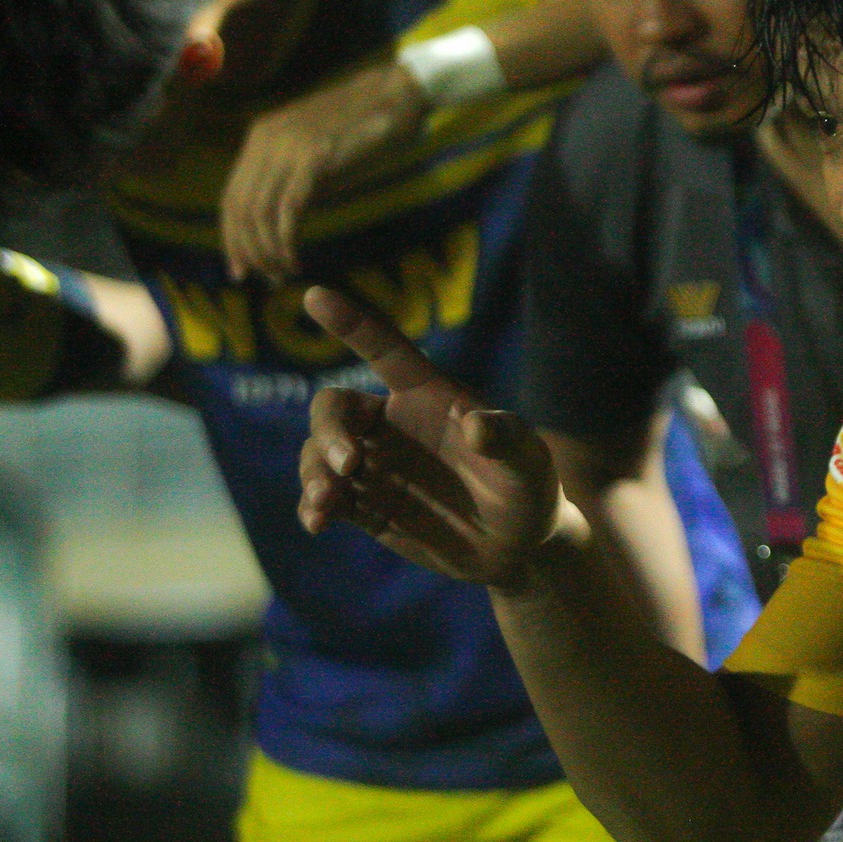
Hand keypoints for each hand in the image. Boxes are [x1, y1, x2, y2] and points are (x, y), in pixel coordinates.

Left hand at [221, 62, 425, 281]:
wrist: (395, 93)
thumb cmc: (364, 125)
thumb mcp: (318, 151)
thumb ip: (296, 179)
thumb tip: (285, 222)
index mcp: (260, 138)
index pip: (231, 197)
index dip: (232, 236)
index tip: (240, 268)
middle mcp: (264, 141)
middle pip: (238, 208)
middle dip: (246, 250)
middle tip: (261, 279)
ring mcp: (287, 147)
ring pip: (259, 212)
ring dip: (266, 250)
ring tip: (282, 273)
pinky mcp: (314, 158)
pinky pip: (288, 208)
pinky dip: (286, 239)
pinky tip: (295, 257)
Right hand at [298, 286, 563, 586]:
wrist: (519, 546)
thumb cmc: (528, 487)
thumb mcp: (528, 462)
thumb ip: (506, 440)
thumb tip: (476, 426)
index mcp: (429, 396)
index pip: (384, 350)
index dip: (351, 323)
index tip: (314, 295)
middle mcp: (393, 426)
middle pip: (334, 407)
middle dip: (330, 430)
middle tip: (350, 464)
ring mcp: (376, 466)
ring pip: (319, 453)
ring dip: (314, 472)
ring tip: (326, 503)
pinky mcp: (367, 506)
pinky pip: (324, 499)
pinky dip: (313, 507)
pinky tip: (318, 523)